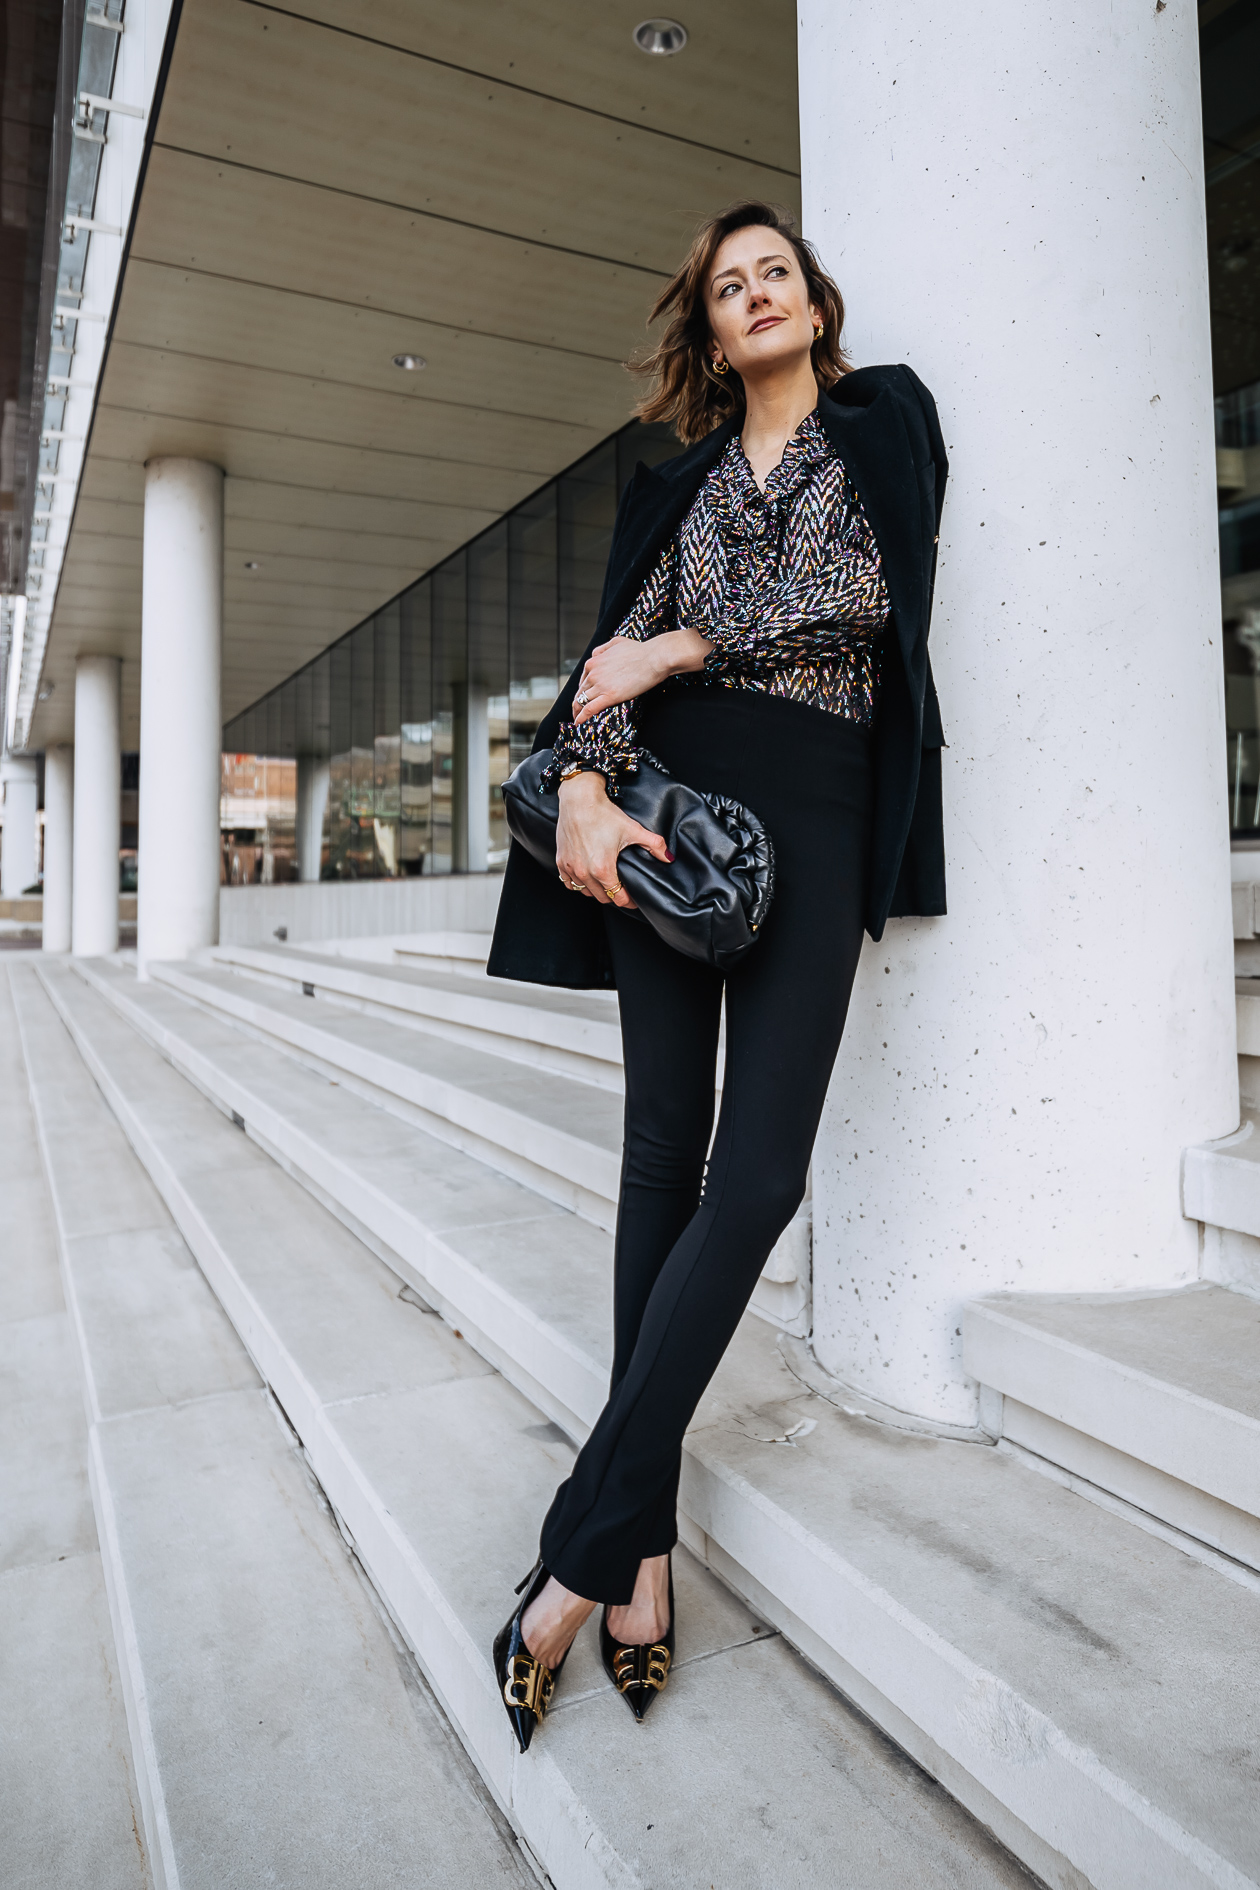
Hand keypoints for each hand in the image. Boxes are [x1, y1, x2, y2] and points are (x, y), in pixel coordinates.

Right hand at [555, 771, 672, 907]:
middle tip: (622, 891)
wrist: (579, 799)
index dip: (628, 901)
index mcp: (603, 869)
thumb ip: (654, 845)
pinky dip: (578, 883)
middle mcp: (585, 872)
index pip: (617, 898)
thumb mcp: (633, 829)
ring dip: (596, 891)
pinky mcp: (561, 861)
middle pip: (602, 898)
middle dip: (614, 896)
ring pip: (585, 891)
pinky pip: (568, 883)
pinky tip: (585, 877)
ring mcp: (571, 868)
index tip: (633, 900)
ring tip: (605, 884)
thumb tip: (669, 857)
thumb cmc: (603, 814)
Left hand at [573, 627, 712, 723]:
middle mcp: (593, 673)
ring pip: (581, 701)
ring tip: (577, 719)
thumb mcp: (616, 642)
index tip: (583, 696)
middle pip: (580, 691)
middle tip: (577, 711)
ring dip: (577, 711)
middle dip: (577, 702)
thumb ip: (602, 648)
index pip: (583, 679)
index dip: (582, 689)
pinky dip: (582, 717)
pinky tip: (579, 723)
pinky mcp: (609, 696)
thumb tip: (595, 654)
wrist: (653, 659)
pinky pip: (589, 709)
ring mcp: (600, 685)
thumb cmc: (639, 651)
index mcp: (594, 661)